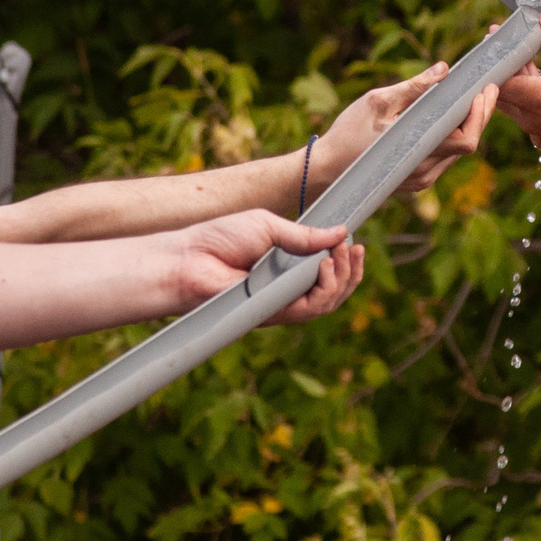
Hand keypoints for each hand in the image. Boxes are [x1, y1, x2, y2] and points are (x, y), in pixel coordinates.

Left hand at [165, 211, 363, 325]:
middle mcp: (288, 287)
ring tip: (337, 257)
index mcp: (288, 265)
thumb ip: (303, 235)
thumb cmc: (219, 239)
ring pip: (327, 303)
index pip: (328, 270)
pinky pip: (308, 309)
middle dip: (351, 271)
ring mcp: (282, 303)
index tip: (353, 241)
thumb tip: (339, 232)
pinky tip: (324, 267)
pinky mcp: (273, 313)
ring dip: (341, 280)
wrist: (188, 259)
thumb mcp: (268, 226)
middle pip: (334, 290)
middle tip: (352, 249)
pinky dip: (323, 290)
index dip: (346, 260)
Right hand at [310, 64, 499, 195]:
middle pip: (467, 144)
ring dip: (466, 125)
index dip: (482, 114)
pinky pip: (444, 156)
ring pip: (457, 151)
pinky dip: (451, 136)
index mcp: (418, 151)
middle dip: (479, 115)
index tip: (487, 88)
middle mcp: (425, 171)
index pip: (466, 138)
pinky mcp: (417, 180)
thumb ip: (414, 87)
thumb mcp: (378, 101)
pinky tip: (449, 117)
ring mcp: (422, 179)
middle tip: (485, 88)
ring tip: (470, 97)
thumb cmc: (348, 133)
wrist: (327, 168)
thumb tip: (444, 69)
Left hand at [493, 12, 540, 167]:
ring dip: (517, 83)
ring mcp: (539, 133)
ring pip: (515, 105)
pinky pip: (529, 117)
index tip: (494, 38)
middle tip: (509, 44)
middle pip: (502, 92)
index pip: (496, 78)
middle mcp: (531, 120)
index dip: (493, 57)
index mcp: (537, 98)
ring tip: (527, 59)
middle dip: (503, 67)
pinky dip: (529, 99)